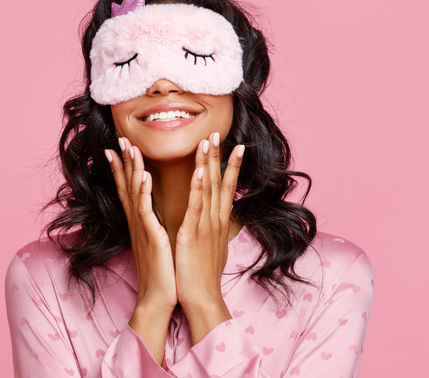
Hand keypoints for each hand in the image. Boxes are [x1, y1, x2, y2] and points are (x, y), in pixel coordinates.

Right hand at [105, 137, 176, 364]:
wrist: (159, 298)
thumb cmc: (162, 272)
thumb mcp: (156, 243)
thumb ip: (153, 226)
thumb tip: (154, 215)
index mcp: (141, 223)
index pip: (129, 189)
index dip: (123, 168)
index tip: (119, 148)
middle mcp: (137, 222)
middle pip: (127, 185)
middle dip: (123, 161)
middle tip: (119, 138)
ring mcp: (142, 228)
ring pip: (134, 192)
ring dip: (132, 168)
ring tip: (131, 147)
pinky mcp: (150, 237)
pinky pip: (145, 211)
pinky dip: (144, 192)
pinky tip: (145, 176)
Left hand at [174, 132, 244, 343]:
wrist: (202, 297)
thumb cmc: (204, 275)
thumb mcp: (213, 247)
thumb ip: (215, 230)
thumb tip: (219, 221)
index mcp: (219, 222)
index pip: (226, 188)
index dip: (231, 166)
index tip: (235, 146)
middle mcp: (216, 220)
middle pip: (220, 181)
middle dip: (220, 155)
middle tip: (219, 132)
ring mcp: (206, 225)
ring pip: (208, 188)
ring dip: (208, 162)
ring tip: (208, 141)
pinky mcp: (193, 233)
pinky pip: (196, 205)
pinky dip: (199, 186)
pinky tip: (200, 170)